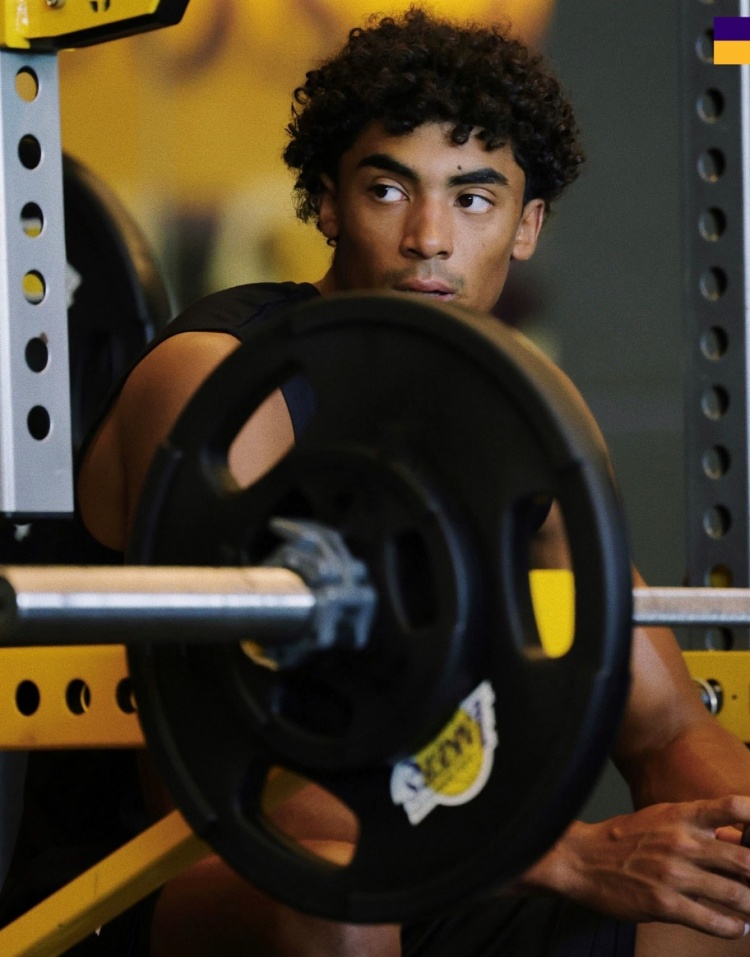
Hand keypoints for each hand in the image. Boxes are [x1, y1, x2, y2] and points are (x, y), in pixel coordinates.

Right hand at [517, 796, 749, 938]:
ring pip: (735, 895)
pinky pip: (712, 921)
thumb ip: (698, 827)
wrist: (582, 859)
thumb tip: (738, 839)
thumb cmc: (623, 838)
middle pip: (745, 860)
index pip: (732, 808)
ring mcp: (674, 874)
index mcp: (681, 816)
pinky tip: (738, 927)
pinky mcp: (665, 905)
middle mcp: (682, 842)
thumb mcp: (660, 818)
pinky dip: (733, 928)